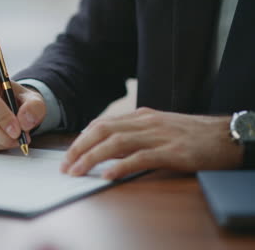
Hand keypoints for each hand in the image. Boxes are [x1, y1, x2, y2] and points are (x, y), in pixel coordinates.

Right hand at [0, 69, 45, 151]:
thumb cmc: (20, 100)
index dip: (2, 117)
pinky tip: (4, 139)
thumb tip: (24, 121)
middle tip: (19, 138)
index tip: (17, 130)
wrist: (13, 108)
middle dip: (3, 135)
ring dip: (2, 142)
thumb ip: (34, 107)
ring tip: (15, 138)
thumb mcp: (34, 99)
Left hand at [61, 107, 242, 178]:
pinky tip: (107, 175)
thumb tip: (107, 149)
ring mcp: (158, 135)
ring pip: (116, 143)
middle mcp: (145, 122)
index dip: (81, 139)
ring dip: (92, 157)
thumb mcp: (157, 129)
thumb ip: (133, 136)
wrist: (226, 134)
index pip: (101, 124)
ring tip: (76, 172)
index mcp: (140, 116)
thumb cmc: (190, 134)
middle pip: (102, 131)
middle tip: (65, 166)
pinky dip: (121, 166)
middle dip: (79, 148)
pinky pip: (141, 157)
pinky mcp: (172, 151)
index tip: (68, 155)